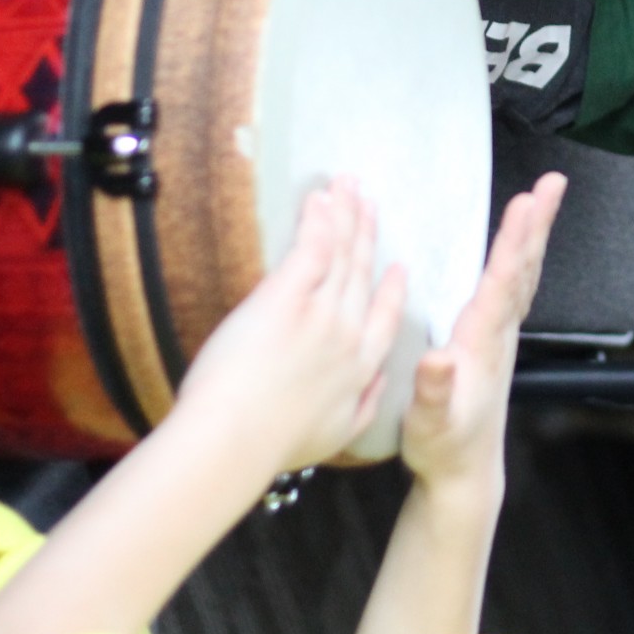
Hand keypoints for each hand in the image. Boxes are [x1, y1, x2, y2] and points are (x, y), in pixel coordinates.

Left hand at [171, 178, 405, 476]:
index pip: (385, 318)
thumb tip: (378, 385)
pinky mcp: (287, 296)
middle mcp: (349, 333)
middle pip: (363, 273)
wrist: (235, 440)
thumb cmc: (274, 445)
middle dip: (368, 235)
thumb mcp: (335, 436)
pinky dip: (321, 220)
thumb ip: (363, 407)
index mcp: (361, 369)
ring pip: (342, 253)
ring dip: (348, 215)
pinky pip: (312, 248)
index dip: (393, 290)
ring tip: (349, 187)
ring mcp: (321, 311)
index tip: (398, 269)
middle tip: (371, 206)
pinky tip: (323, 199)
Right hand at [398, 173, 566, 497]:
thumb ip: (433, 392)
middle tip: (553, 182)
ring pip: (524, 274)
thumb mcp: (429, 424)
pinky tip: (520, 242)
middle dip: (537, 223)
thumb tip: (438, 359)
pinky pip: (514, 286)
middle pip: (524, 268)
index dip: (516, 240)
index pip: (504, 282)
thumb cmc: (443, 448)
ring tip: (544, 195)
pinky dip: (521, 255)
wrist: (464, 472)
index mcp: (481, 343)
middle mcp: (499, 334)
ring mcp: (500, 336)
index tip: (528, 201)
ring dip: (534, 233)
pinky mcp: (494, 340)